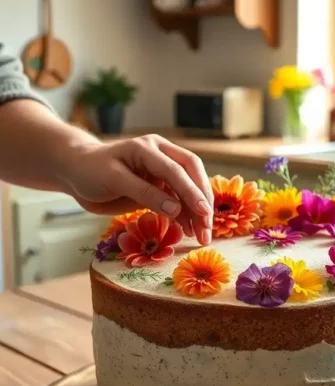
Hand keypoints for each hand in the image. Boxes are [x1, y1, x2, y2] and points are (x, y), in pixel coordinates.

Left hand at [62, 134, 213, 245]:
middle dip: (202, 202)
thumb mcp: (114, 180)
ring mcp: (161, 172)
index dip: (191, 191)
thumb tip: (175, 209)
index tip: (202, 212)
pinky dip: (185, 216)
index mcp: (150, 148)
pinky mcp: (158, 188)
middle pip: (191, 176)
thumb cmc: (90, 170)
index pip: (177, 169)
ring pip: (188, 190)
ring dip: (196, 213)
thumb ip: (145, 193)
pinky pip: (178, 201)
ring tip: (202, 237)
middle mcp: (161, 156)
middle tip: (207, 228)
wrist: (76, 172)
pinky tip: (189, 231)